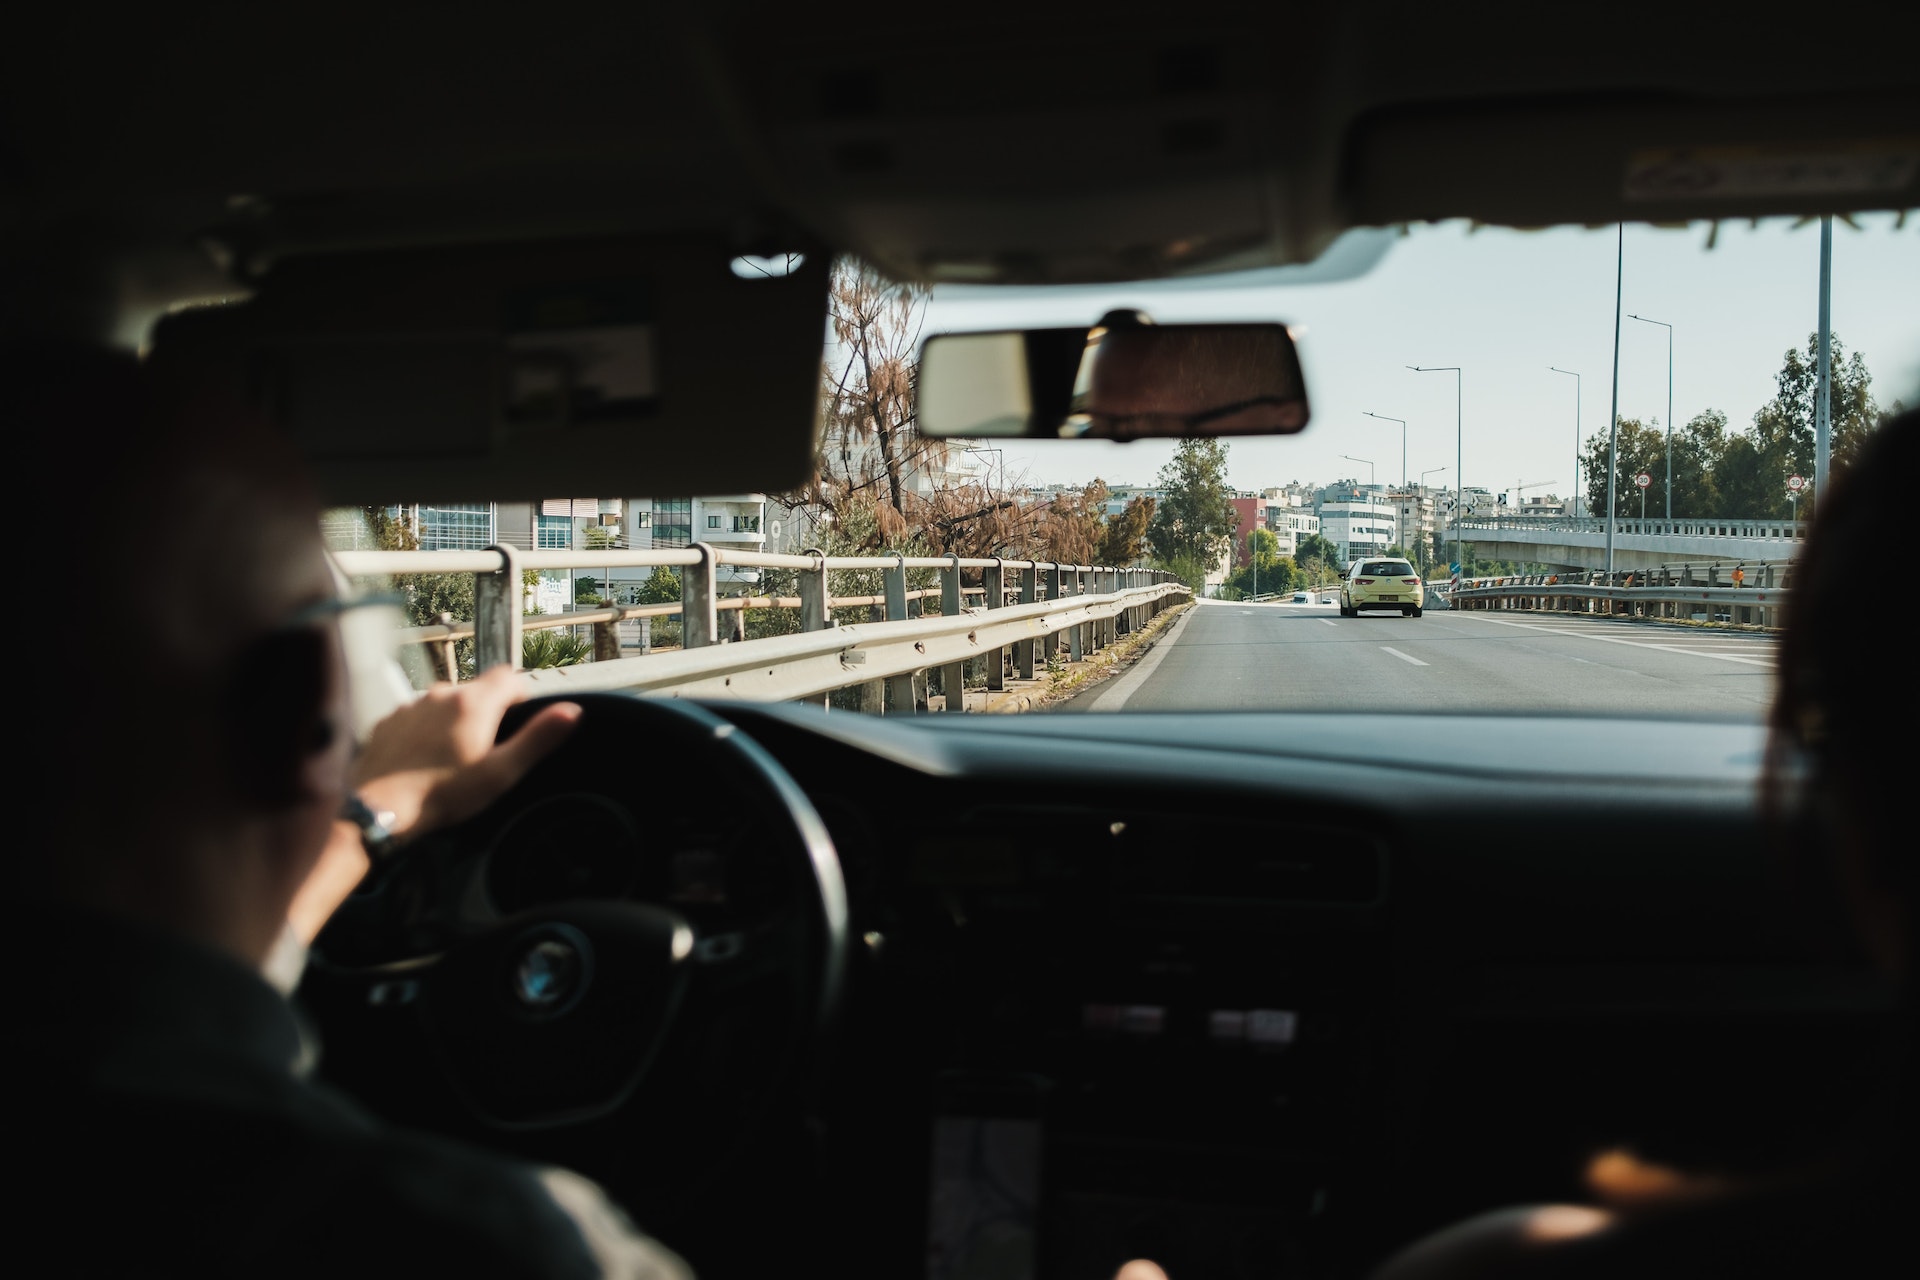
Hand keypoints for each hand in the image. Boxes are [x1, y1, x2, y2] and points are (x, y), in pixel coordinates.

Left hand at [348, 666, 583, 839]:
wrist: (380, 809)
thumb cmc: (445, 794)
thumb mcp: (501, 772)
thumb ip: (538, 738)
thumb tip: (572, 710)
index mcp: (474, 702)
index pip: (508, 677)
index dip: (519, 697)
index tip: (516, 725)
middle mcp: (441, 693)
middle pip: (476, 690)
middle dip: (486, 711)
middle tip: (485, 749)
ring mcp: (410, 705)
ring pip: (444, 702)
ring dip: (453, 719)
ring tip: (451, 757)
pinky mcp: (387, 720)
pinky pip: (416, 715)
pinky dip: (424, 729)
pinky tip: (422, 759)